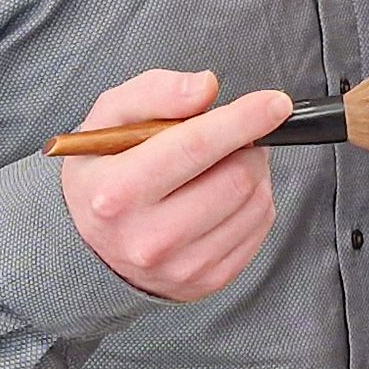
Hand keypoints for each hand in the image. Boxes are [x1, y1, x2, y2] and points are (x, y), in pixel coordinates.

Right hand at [57, 70, 288, 301]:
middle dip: (248, 145)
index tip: (275, 102)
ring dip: (254, 171)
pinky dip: (255, 202)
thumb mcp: (109, 118)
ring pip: (256, 204)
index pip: (195, 147)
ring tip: (227, 163)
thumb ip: (155, 92)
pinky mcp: (206, 281)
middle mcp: (147, 239)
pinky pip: (260, 230)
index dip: (243, 119)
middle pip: (236, 178)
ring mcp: (180, 267)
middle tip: (235, 136)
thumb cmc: (106, 169)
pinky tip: (228, 193)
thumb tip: (206, 88)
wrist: (92, 243)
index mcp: (117, 192)